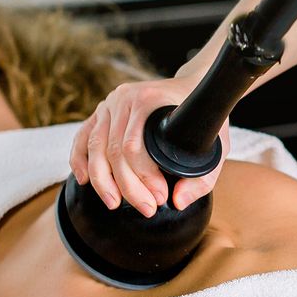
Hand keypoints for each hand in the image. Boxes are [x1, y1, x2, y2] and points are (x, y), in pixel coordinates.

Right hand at [70, 77, 229, 216]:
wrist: (191, 88)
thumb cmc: (202, 118)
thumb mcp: (215, 146)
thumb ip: (201, 178)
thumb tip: (178, 201)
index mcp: (149, 101)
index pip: (134, 146)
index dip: (144, 178)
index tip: (160, 198)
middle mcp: (125, 99)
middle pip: (114, 151)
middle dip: (127, 186)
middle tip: (145, 208)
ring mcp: (110, 104)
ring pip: (96, 147)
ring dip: (103, 181)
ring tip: (115, 203)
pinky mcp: (101, 112)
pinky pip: (83, 138)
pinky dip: (80, 161)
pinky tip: (85, 180)